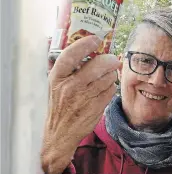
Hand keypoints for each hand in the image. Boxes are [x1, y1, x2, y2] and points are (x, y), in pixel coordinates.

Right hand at [41, 35, 120, 173]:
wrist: (60, 133)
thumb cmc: (60, 106)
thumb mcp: (57, 85)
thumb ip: (70, 69)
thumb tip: (90, 52)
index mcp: (58, 77)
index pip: (71, 55)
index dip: (85, 44)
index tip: (96, 39)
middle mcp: (71, 86)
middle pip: (98, 65)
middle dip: (109, 60)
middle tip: (113, 59)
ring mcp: (85, 97)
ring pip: (108, 78)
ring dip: (111, 75)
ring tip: (106, 77)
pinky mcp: (96, 107)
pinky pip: (111, 90)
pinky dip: (111, 88)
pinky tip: (105, 89)